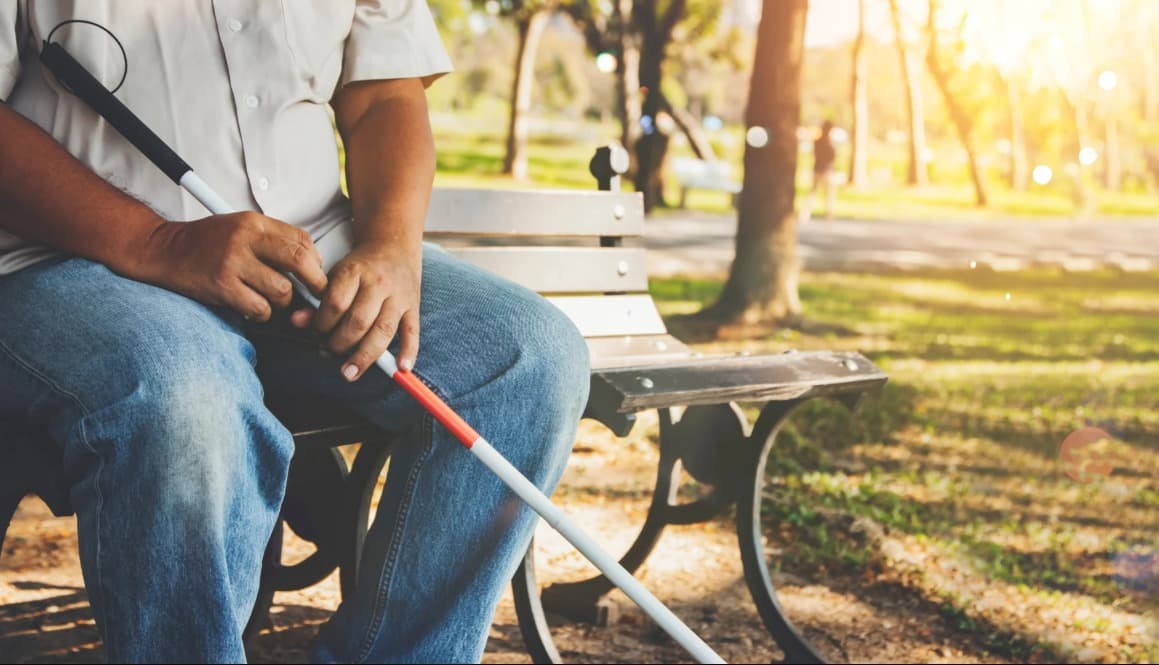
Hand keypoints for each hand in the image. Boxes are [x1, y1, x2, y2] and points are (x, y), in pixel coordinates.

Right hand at [130, 212, 327, 320]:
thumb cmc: (207, 242)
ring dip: (281, 301)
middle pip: (299, 262)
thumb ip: (273, 240)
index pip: (301, 240)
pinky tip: (254, 307)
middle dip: (314, 282)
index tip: (316, 273)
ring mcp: (232, 263)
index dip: (316, 261)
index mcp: (253, 222)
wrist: (164, 250)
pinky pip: (260, 307)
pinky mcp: (222, 286)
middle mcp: (244, 239)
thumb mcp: (240, 228)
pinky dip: (262, 313)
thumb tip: (313, 262)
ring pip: (281, 290)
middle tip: (316, 293)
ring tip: (269, 298)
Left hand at [291, 242, 420, 380]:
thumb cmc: (360, 267)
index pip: (336, 304)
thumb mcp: (334, 276)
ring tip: (350, 373)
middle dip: (340, 344)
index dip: (322, 323)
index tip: (316, 332)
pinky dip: (408, 351)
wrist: (394, 246)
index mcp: (355, 272)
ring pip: (383, 331)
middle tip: (328, 352)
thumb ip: (317, 301)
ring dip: (365, 355)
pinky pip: (412, 332)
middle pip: (359, 321)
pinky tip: (401, 368)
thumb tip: (297, 322)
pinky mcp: (413, 307)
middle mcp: (379, 284)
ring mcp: (399, 297)